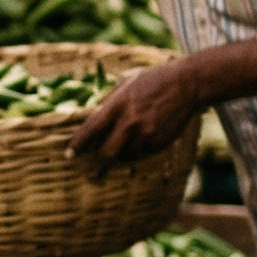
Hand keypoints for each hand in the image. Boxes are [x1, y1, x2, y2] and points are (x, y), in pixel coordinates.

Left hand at [68, 59, 202, 169]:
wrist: (188, 85)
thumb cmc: (153, 81)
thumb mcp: (125, 85)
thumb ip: (109, 103)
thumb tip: (94, 119)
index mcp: (117, 106)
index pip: (91, 129)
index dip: (78, 144)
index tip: (69, 156)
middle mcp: (130, 122)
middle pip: (107, 152)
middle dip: (98, 167)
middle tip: (91, 175)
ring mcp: (147, 134)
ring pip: (126, 155)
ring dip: (120, 155)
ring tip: (123, 147)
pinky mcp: (160, 142)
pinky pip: (143, 153)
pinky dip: (138, 150)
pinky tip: (143, 138)